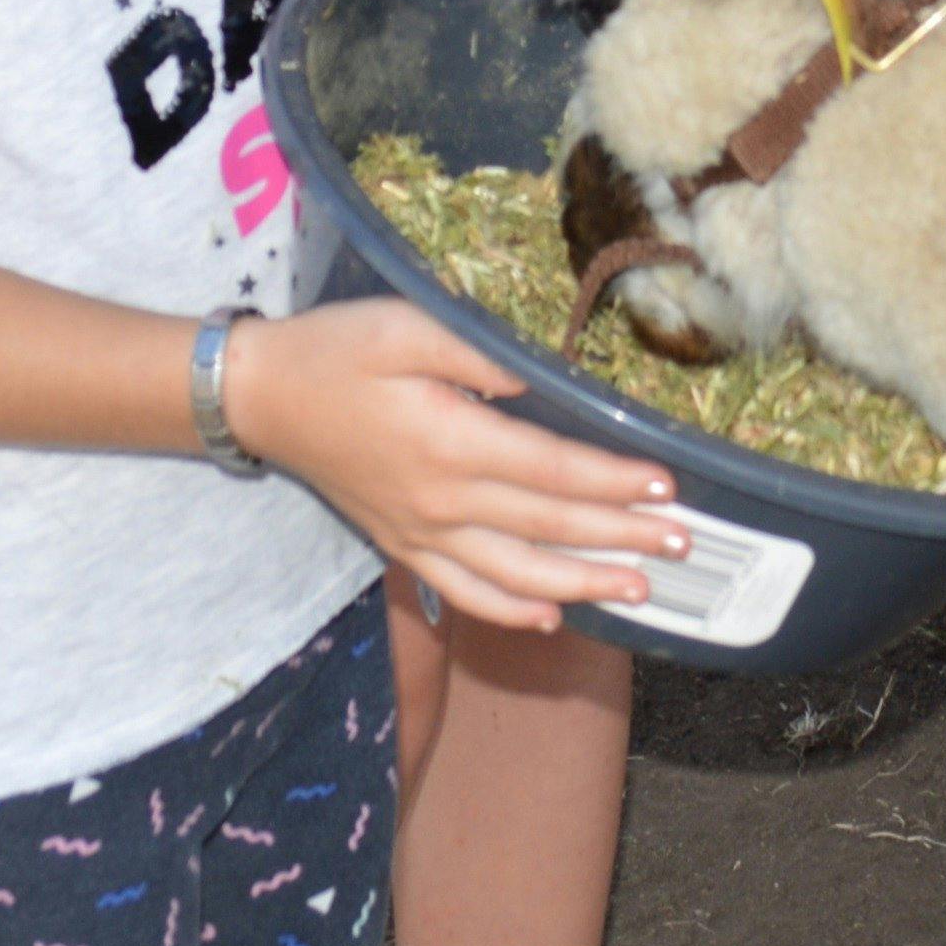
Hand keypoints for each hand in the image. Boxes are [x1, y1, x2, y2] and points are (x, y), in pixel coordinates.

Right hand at [222, 300, 687, 636]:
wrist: (262, 398)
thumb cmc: (338, 349)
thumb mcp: (407, 325)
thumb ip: (479, 353)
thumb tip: (542, 379)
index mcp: (450, 443)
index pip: (553, 471)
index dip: (613, 482)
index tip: (668, 485)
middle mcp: (441, 502)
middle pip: (548, 529)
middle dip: (621, 538)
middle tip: (683, 544)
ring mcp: (420, 534)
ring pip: (515, 577)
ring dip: (583, 586)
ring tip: (641, 590)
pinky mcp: (402, 547)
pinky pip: (463, 593)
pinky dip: (510, 612)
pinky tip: (551, 619)